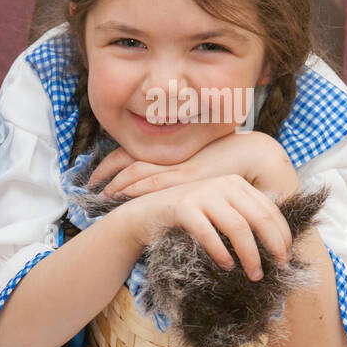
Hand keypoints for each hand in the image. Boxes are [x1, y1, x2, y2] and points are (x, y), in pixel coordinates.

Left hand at [92, 132, 298, 198]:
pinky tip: (118, 193)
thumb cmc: (234, 164)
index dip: (113, 165)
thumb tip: (168, 193)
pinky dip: (134, 186)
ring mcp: (176, 164)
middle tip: (88, 183)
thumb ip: (181, 180)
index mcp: (172, 153)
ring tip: (99, 193)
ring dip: (115, 181)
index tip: (97, 176)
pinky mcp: (185, 175)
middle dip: (106, 171)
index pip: (134, 156)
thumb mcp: (201, 170)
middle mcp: (171, 157)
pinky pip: (153, 179)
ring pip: (135, 168)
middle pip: (127, 159)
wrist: (258, 157)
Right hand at [126, 175, 292, 280]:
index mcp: (236, 183)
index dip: (282, 234)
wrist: (143, 214)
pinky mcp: (183, 207)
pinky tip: (226, 267)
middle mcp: (222, 184)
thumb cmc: (185, 220)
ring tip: (254, 274)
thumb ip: (241, 216)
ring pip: (237, 227)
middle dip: (272, 246)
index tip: (287, 256)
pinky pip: (209, 233)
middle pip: (258, 218)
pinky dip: (220, 252)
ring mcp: (201, 194)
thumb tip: (275, 244)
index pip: (269, 209)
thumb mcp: (217, 212)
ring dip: (250, 254)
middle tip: (278, 268)